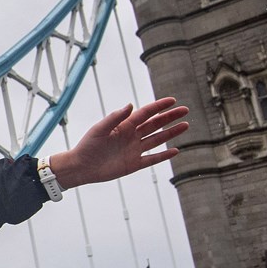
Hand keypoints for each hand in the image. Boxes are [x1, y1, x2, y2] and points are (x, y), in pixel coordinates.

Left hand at [50, 98, 188, 189]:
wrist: (81, 167)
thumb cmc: (87, 146)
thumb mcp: (99, 129)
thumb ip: (115, 117)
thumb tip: (130, 105)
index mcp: (124, 125)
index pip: (146, 113)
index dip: (159, 106)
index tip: (172, 101)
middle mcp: (132, 136)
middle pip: (155, 124)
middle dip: (170, 117)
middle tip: (185, 110)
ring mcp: (134, 149)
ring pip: (157, 139)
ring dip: (171, 132)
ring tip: (185, 125)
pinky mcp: (134, 164)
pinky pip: (152, 159)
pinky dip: (164, 155)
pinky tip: (176, 150)